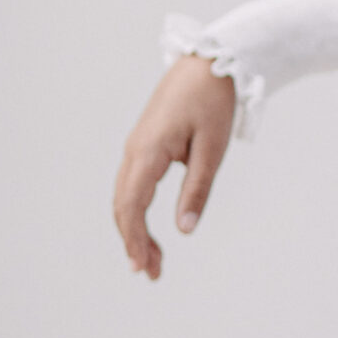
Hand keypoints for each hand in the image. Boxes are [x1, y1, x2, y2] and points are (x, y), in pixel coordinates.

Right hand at [113, 56, 237, 279]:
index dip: (135, 238)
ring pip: (125, 197)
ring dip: (134, 230)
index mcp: (148, 151)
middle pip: (123, 205)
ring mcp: (136, 148)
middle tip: (151, 274)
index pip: (132, 205)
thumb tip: (185, 230)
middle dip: (134, 241)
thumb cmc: (213, 102)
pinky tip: (150, 231)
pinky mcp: (145, 146)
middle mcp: (135, 150)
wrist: (208, 63)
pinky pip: (133, 185)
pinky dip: (137, 211)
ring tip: (153, 261)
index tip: (143, 266)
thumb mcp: (212, 149)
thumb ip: (197, 190)